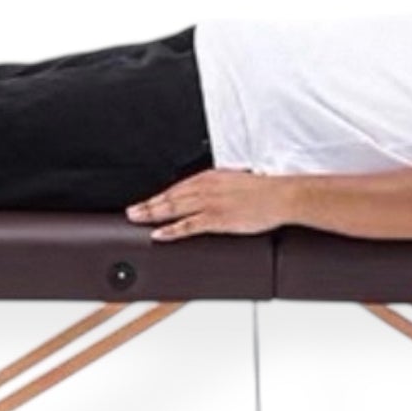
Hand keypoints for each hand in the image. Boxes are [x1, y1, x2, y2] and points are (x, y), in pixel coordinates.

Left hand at [125, 167, 290, 239]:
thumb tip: (212, 195)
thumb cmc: (264, 190)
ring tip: (136, 220)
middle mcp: (206, 188)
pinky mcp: (217, 219)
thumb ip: (220, 188)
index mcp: (210, 177)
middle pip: (169, 197)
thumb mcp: (236, 182)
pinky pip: (188, 225)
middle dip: (148, 204)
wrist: (281, 195)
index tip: (147, 200)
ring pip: (173, 209)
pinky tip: (159, 234)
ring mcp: (210, 203)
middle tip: (131, 211)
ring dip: (152, 214)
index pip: (178, 186)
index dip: (159, 195)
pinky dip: (171, 230)